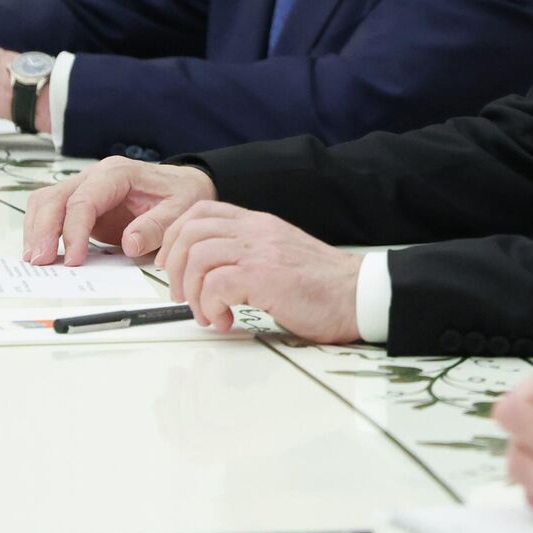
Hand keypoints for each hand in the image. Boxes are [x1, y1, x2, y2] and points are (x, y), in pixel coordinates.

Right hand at [23, 157, 215, 264]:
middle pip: (54, 197)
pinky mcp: (81, 204)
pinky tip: (43, 252)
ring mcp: (85, 188)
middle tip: (41, 261)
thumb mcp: (181, 209)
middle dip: (43, 230)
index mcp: (118, 173)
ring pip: (45, 202)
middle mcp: (96, 176)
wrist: (184, 185)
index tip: (73, 260)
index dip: (74, 231)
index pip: (84, 200)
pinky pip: (51, 212)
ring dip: (36, 230)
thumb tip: (130, 244)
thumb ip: (157, 226)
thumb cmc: (182, 194)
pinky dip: (41, 231)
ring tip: (36, 260)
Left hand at [159, 201, 361, 340]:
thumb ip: (251, 254)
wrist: (359, 295)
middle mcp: (257, 231)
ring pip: (197, 255)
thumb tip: (215, 275)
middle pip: (191, 230)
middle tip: (182, 295)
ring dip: (191, 290)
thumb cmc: (325, 286)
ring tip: (205, 313)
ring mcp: (260, 250)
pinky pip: (215, 284)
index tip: (173, 265)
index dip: (176, 237)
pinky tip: (223, 320)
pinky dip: (209, 306)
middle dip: (175, 266)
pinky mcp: (263, 275)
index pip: (201, 212)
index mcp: (260, 224)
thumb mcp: (282, 256)